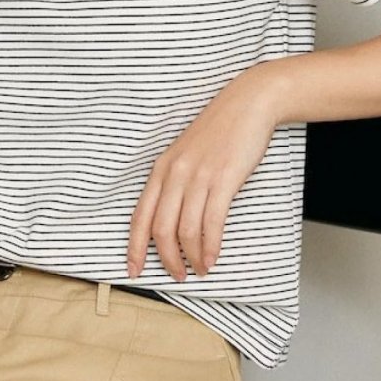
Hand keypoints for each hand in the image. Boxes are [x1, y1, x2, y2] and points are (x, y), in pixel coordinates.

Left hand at [126, 69, 281, 280]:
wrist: (247, 104)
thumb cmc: (219, 131)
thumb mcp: (186, 154)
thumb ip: (176, 182)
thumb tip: (173, 220)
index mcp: (161, 168)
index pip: (140, 216)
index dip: (134, 247)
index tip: (133, 269)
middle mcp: (174, 174)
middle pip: (160, 229)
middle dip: (167, 259)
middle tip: (177, 275)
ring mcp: (198, 177)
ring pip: (185, 230)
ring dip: (192, 257)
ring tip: (199, 269)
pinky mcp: (223, 180)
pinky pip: (211, 222)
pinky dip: (210, 246)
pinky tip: (213, 258)